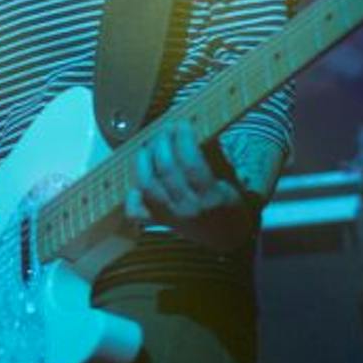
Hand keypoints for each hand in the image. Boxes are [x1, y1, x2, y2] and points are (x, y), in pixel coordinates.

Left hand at [125, 125, 259, 249]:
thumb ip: (214, 154)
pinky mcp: (159, 223)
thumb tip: (196, 126)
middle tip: (166, 128)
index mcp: (210, 197)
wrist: (228, 239)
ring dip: (145, 160)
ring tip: (149, 145)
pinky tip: (137, 180)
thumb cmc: (231, 204)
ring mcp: (170, 217)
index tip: (182, 123)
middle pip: (166, 170)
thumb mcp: (230, 178)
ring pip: (147, 185)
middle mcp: (188, 208)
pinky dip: (132, 195)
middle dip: (163, 143)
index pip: (191, 164)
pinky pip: (136, 211)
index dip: (184, 140)